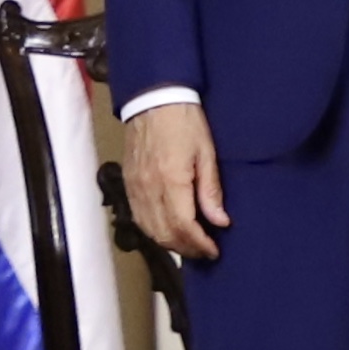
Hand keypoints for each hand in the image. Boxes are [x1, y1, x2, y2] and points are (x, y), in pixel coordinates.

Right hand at [119, 98, 229, 264]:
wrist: (153, 98)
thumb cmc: (184, 121)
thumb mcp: (206, 152)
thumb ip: (211, 190)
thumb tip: (220, 221)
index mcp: (171, 181)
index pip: (184, 227)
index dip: (200, 244)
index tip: (214, 250)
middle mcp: (149, 188)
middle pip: (165, 234)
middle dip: (187, 249)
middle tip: (205, 251)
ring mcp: (135, 187)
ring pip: (149, 230)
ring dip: (170, 243)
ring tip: (189, 244)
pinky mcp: (128, 183)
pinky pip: (138, 217)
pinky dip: (153, 231)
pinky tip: (167, 231)